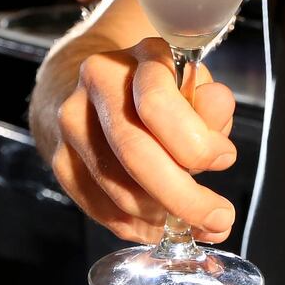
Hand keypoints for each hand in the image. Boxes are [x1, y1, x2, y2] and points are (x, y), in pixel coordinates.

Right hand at [47, 37, 238, 245]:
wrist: (103, 91)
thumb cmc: (162, 92)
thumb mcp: (196, 87)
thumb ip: (211, 102)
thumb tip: (218, 108)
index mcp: (138, 58)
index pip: (157, 103)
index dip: (195, 142)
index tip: (224, 160)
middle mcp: (96, 84)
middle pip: (134, 152)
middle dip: (182, 196)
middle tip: (218, 218)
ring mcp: (72, 123)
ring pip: (116, 187)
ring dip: (161, 215)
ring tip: (192, 221)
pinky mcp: (61, 159)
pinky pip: (98, 207)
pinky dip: (134, 226)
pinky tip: (158, 225)